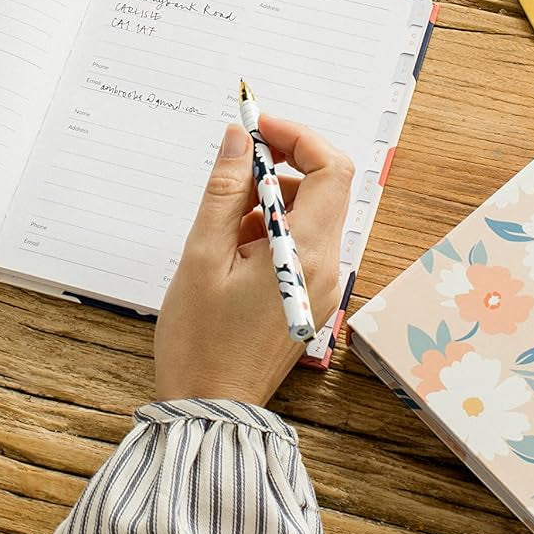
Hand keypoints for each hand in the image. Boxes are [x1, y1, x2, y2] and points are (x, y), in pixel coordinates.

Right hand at [155, 114, 352, 406]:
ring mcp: (324, 284)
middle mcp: (328, 267)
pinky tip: (230, 254)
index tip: (258, 126)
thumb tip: (239, 139)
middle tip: (231, 175)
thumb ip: (224, 191)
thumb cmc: (200, 342)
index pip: (332, 169)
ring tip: (222, 229)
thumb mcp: (202, 256)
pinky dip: (269, 231)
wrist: (212, 407)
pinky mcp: (312, 296)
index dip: (298, 136)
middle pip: (324, 188)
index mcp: (307, 255)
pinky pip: (300, 243)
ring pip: (309, 214)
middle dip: (278, 168)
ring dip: (269, 202)